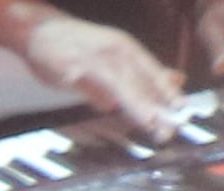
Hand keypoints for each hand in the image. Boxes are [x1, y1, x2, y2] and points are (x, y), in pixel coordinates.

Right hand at [12, 10, 187, 128]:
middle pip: (138, 81)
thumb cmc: (78, 46)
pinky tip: (100, 103)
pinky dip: (91, 89)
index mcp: (126, 50)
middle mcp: (113, 51)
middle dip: (154, 107)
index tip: (182, 110)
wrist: (41, 28)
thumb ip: (143, 72)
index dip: (166, 92)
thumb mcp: (116, 56)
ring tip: (147, 120)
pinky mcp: (66, 64)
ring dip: (133, 102)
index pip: (151, 72)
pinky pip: (79, 78)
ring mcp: (90, 57)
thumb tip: (177, 80)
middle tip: (168, 128)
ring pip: (116, 82)